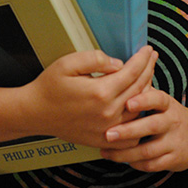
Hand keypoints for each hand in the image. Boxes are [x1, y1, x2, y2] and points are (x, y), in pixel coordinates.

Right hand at [20, 46, 157, 149]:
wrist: (35, 113)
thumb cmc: (49, 87)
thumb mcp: (67, 63)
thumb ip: (95, 59)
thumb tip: (118, 64)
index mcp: (101, 92)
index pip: (133, 72)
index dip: (143, 58)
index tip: (148, 49)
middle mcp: (108, 112)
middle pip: (140, 88)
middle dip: (148, 70)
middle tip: (152, 58)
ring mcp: (108, 128)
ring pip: (139, 109)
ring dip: (146, 91)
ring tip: (146, 76)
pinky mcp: (104, 139)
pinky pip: (131, 130)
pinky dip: (138, 117)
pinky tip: (137, 105)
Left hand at [100, 87, 187, 171]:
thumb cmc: (168, 115)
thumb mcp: (160, 101)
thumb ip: (141, 91)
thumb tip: (118, 73)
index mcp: (168, 104)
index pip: (158, 99)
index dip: (144, 100)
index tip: (127, 103)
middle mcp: (173, 122)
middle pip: (152, 126)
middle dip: (128, 131)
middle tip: (108, 134)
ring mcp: (175, 142)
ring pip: (149, 150)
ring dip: (125, 153)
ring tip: (105, 151)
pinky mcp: (175, 160)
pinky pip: (153, 165)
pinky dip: (136, 164)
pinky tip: (120, 160)